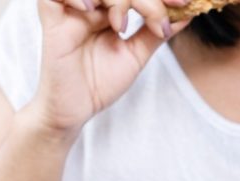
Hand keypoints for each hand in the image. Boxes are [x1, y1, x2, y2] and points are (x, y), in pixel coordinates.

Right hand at [30, 0, 188, 134]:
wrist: (75, 110)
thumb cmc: (100, 82)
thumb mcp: (136, 55)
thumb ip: (155, 32)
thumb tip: (187, 14)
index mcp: (109, 9)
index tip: (185, 4)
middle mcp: (91, 4)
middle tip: (161, 16)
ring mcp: (72, 10)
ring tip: (121, 25)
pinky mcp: (52, 20)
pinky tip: (91, 9)